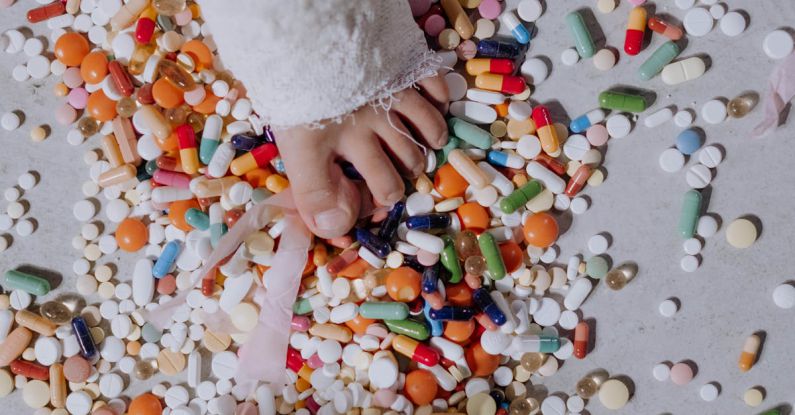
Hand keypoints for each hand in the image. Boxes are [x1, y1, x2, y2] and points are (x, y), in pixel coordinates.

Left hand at [276, 75, 449, 237]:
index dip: (370, 206)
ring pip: (428, 133)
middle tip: (392, 175)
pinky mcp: (406, 68)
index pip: (366, 193)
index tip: (362, 201)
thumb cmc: (292, 84)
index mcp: (337, 145)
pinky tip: (427, 107)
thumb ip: (312, 191)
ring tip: (416, 145)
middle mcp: (368, 125)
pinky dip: (438, 103)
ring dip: (425, 144)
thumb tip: (337, 227)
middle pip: (403, 168)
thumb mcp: (292, 142)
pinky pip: (439, 92)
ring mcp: (391, 95)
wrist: (302, 24)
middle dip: (399, 180)